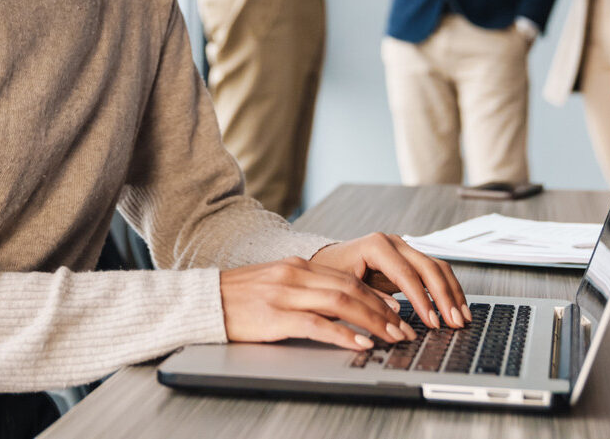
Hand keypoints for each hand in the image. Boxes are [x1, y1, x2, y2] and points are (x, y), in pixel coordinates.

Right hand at [219, 255, 419, 349]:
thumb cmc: (239, 297)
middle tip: (404, 328)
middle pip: (350, 288)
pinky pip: (317, 325)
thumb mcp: (275, 283)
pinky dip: (343, 334)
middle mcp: (295, 275)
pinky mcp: (276, 316)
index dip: (376, 294)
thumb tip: (337, 304)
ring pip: (341, 303)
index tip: (396, 310)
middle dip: (382, 310)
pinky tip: (360, 343)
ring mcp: (285, 294)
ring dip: (372, 322)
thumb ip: (304, 288)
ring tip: (392, 337)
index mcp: (296, 266)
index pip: (347, 277)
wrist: (205, 300)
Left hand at [311, 232, 469, 330]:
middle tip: (454, 322)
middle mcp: (393, 243)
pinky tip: (456, 307)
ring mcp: (403, 248)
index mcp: (376, 246)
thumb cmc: (333, 272)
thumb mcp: (345, 286)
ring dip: (452, 293)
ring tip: (462, 318)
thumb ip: (370, 299)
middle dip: (444, 296)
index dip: (422, 299)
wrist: (327, 260)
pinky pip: (435, 271)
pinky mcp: (410, 258)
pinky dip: (448, 289)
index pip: (406, 273)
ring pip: (437, 267)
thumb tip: (397, 315)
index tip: (432, 322)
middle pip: (428, 267)